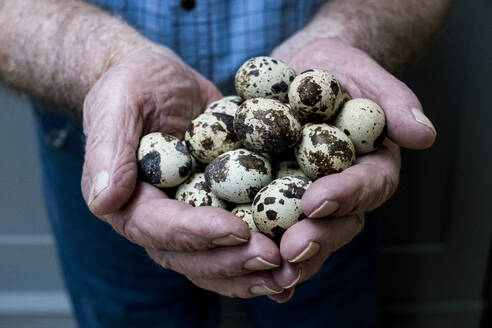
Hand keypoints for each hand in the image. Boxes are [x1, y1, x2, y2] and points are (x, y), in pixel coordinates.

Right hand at [80, 46, 282, 297]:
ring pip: (213, 261)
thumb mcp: (119, 100)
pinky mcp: (213, 211)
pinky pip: (234, 244)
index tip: (238, 231)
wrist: (162, 82)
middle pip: (189, 255)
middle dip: (231, 261)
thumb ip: (110, 147)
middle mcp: (155, 219)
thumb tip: (104, 201)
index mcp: (125, 198)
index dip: (197, 232)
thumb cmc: (136, 83)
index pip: (158, 225)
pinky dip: (259, 261)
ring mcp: (186, 219)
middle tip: (274, 260)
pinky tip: (291, 268)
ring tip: (290, 274)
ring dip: (250, 273)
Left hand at [268, 37, 435, 301]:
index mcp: (371, 165)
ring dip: (288, 255)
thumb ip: (395, 102)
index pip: (367, 185)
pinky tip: (240, 260)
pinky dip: (259, 246)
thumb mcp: (363, 73)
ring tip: (267, 270)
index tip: (315, 201)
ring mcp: (308, 196)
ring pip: (306, 233)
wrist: (298, 69)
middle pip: (338, 223)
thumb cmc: (335, 67)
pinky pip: (270, 224)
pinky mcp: (275, 196)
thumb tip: (424, 136)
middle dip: (316, 238)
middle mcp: (343, 190)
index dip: (344, 195)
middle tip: (291, 250)